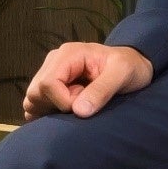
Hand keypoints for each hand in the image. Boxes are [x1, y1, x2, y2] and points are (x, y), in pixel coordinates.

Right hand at [23, 41, 152, 118]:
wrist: (135, 66)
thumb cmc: (131, 67)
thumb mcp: (122, 74)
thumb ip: (102, 90)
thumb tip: (78, 111)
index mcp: (68, 54)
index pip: (47, 83)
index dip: (63, 101)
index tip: (84, 106)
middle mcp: (54, 62)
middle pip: (35, 92)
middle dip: (56, 106)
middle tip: (81, 105)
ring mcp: (50, 74)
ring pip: (32, 99)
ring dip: (51, 111)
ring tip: (76, 107)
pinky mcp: (51, 88)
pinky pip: (35, 104)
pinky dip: (46, 114)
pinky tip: (66, 112)